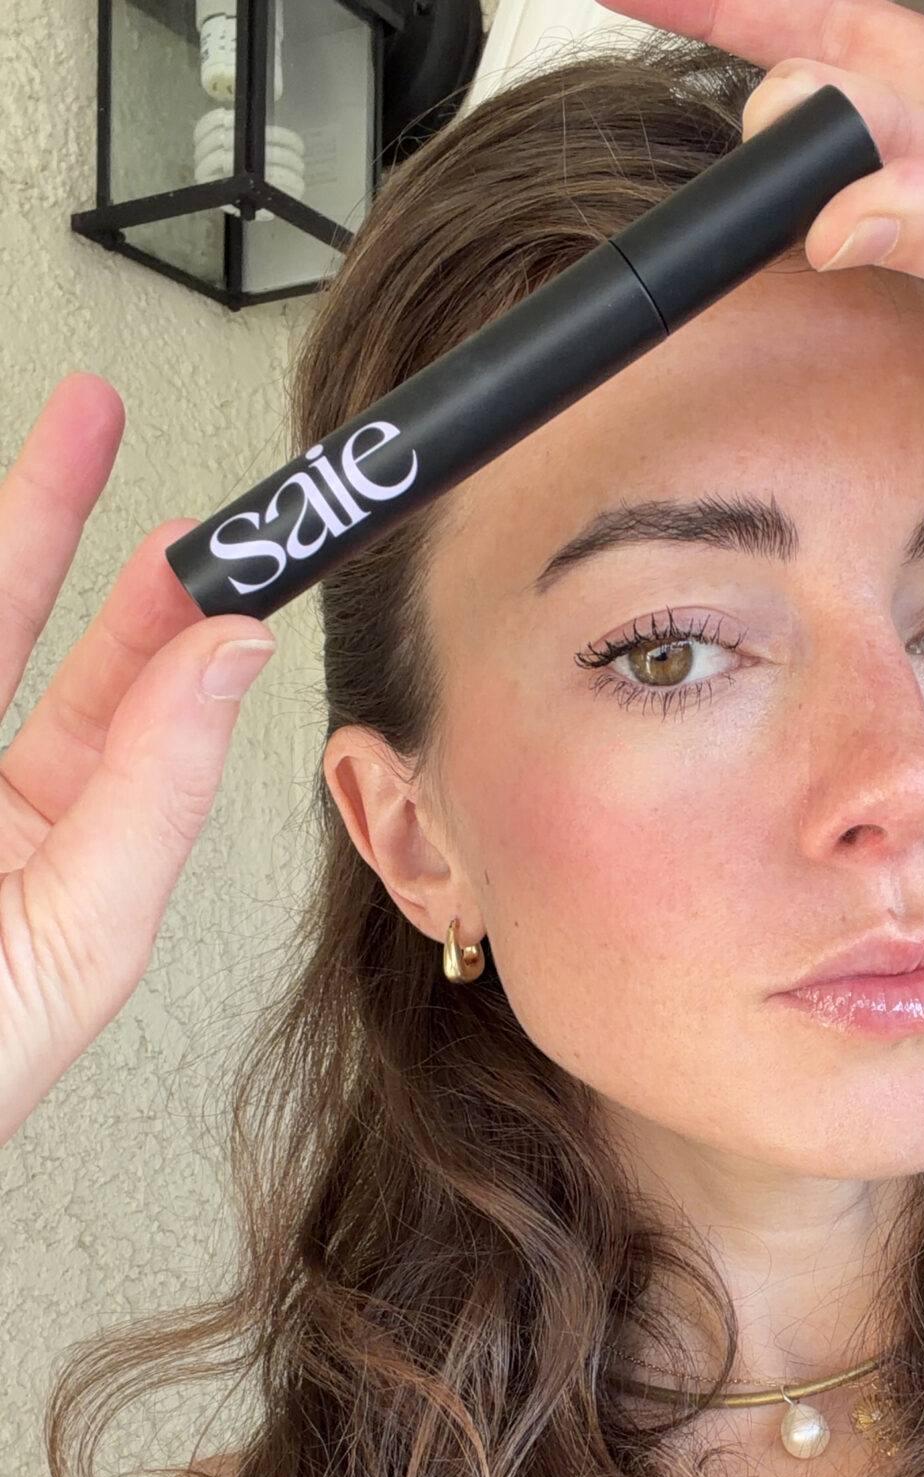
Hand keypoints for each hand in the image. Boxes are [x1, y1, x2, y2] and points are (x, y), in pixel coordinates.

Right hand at [0, 374, 275, 1147]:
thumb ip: (150, 796)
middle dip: (47, 521)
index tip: (215, 540)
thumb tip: (230, 662)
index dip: (166, 616)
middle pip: (10, 632)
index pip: (122, 709)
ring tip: (48, 442)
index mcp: (52, 855)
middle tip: (92, 421)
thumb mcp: (73, 936)